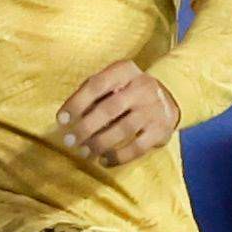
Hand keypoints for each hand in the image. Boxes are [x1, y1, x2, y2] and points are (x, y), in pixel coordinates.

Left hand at [57, 60, 178, 168]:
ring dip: (99, 143)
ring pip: (123, 130)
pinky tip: (103, 160)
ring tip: (84, 152)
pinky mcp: (160, 130)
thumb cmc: (128, 91)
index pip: (97, 85)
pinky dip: (118, 157)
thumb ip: (93, 94)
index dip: (77, 103)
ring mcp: (153, 109)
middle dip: (85, 127)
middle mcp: (141, 87)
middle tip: (68, 142)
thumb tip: (69, 118)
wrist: (170, 98)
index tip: (61, 120)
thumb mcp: (114, 82)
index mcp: (125, 71)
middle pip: (109, 109)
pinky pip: (137, 148)